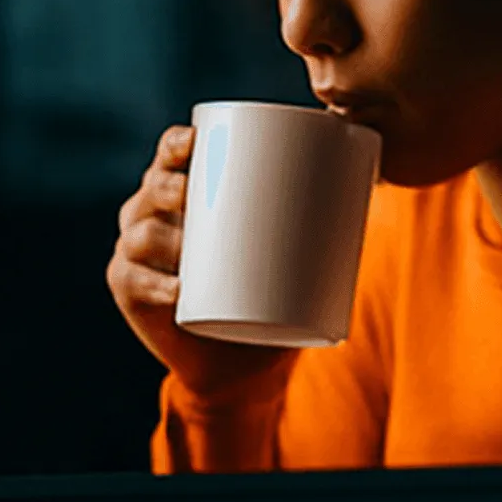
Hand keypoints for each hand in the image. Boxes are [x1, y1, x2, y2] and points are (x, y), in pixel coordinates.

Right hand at [106, 124, 292, 399]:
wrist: (244, 361)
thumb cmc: (268, 289)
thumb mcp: (287, 244)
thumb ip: (316, 210)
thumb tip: (370, 173)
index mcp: (182, 191)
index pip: (170, 155)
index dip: (176, 143)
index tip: (195, 140)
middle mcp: (149, 215)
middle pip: (151, 189)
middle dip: (167, 187)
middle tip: (193, 195)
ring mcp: (136, 256)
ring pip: (140, 236)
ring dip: (163, 239)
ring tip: (189, 251)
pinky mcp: (132, 294)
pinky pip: (133, 284)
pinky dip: (154, 287)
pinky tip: (175, 290)